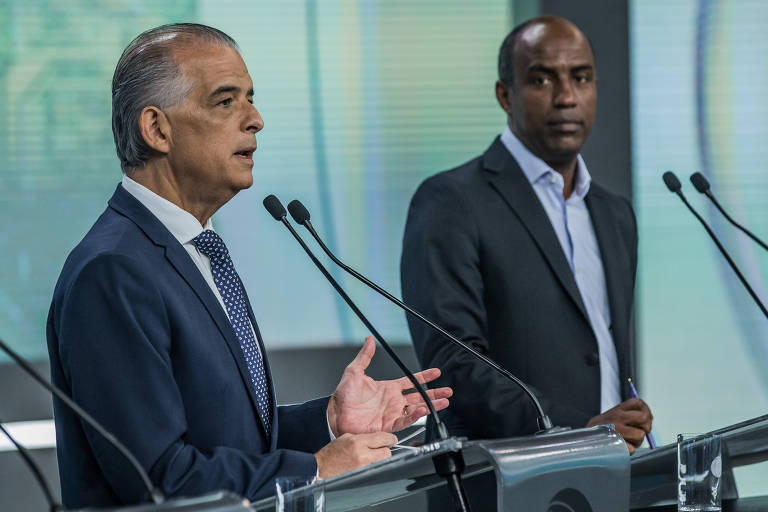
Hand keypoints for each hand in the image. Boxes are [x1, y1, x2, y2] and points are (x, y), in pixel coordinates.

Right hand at [315, 432, 396, 478]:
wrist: (321, 469)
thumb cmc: (331, 454)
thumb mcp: (346, 438)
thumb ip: (362, 437)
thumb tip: (376, 439)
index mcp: (357, 442)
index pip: (382, 438)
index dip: (390, 438)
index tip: (392, 439)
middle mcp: (362, 455)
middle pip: (386, 453)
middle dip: (385, 450)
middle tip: (381, 448)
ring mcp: (363, 467)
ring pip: (382, 462)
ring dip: (380, 459)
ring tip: (371, 457)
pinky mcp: (362, 476)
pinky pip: (375, 469)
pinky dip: (373, 466)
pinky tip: (365, 464)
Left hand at [327, 336, 452, 436]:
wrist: (336, 413)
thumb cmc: (343, 395)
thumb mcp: (354, 371)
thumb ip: (364, 356)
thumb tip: (369, 340)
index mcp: (388, 388)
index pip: (411, 381)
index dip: (424, 377)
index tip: (436, 373)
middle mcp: (393, 401)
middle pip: (419, 396)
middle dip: (434, 394)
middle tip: (448, 391)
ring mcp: (392, 413)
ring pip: (416, 409)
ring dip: (430, 406)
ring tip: (443, 402)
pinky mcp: (388, 425)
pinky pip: (405, 420)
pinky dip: (415, 416)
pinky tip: (422, 410)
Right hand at [587, 398, 652, 453]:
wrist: (583, 441)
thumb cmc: (601, 430)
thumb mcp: (611, 416)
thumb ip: (628, 414)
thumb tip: (650, 418)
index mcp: (617, 409)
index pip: (638, 403)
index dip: (646, 410)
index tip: (647, 417)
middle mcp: (618, 417)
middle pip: (643, 417)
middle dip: (647, 426)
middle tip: (644, 431)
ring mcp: (618, 430)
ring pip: (640, 435)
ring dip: (637, 441)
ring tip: (627, 440)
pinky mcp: (618, 444)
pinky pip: (633, 448)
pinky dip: (629, 449)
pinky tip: (621, 447)